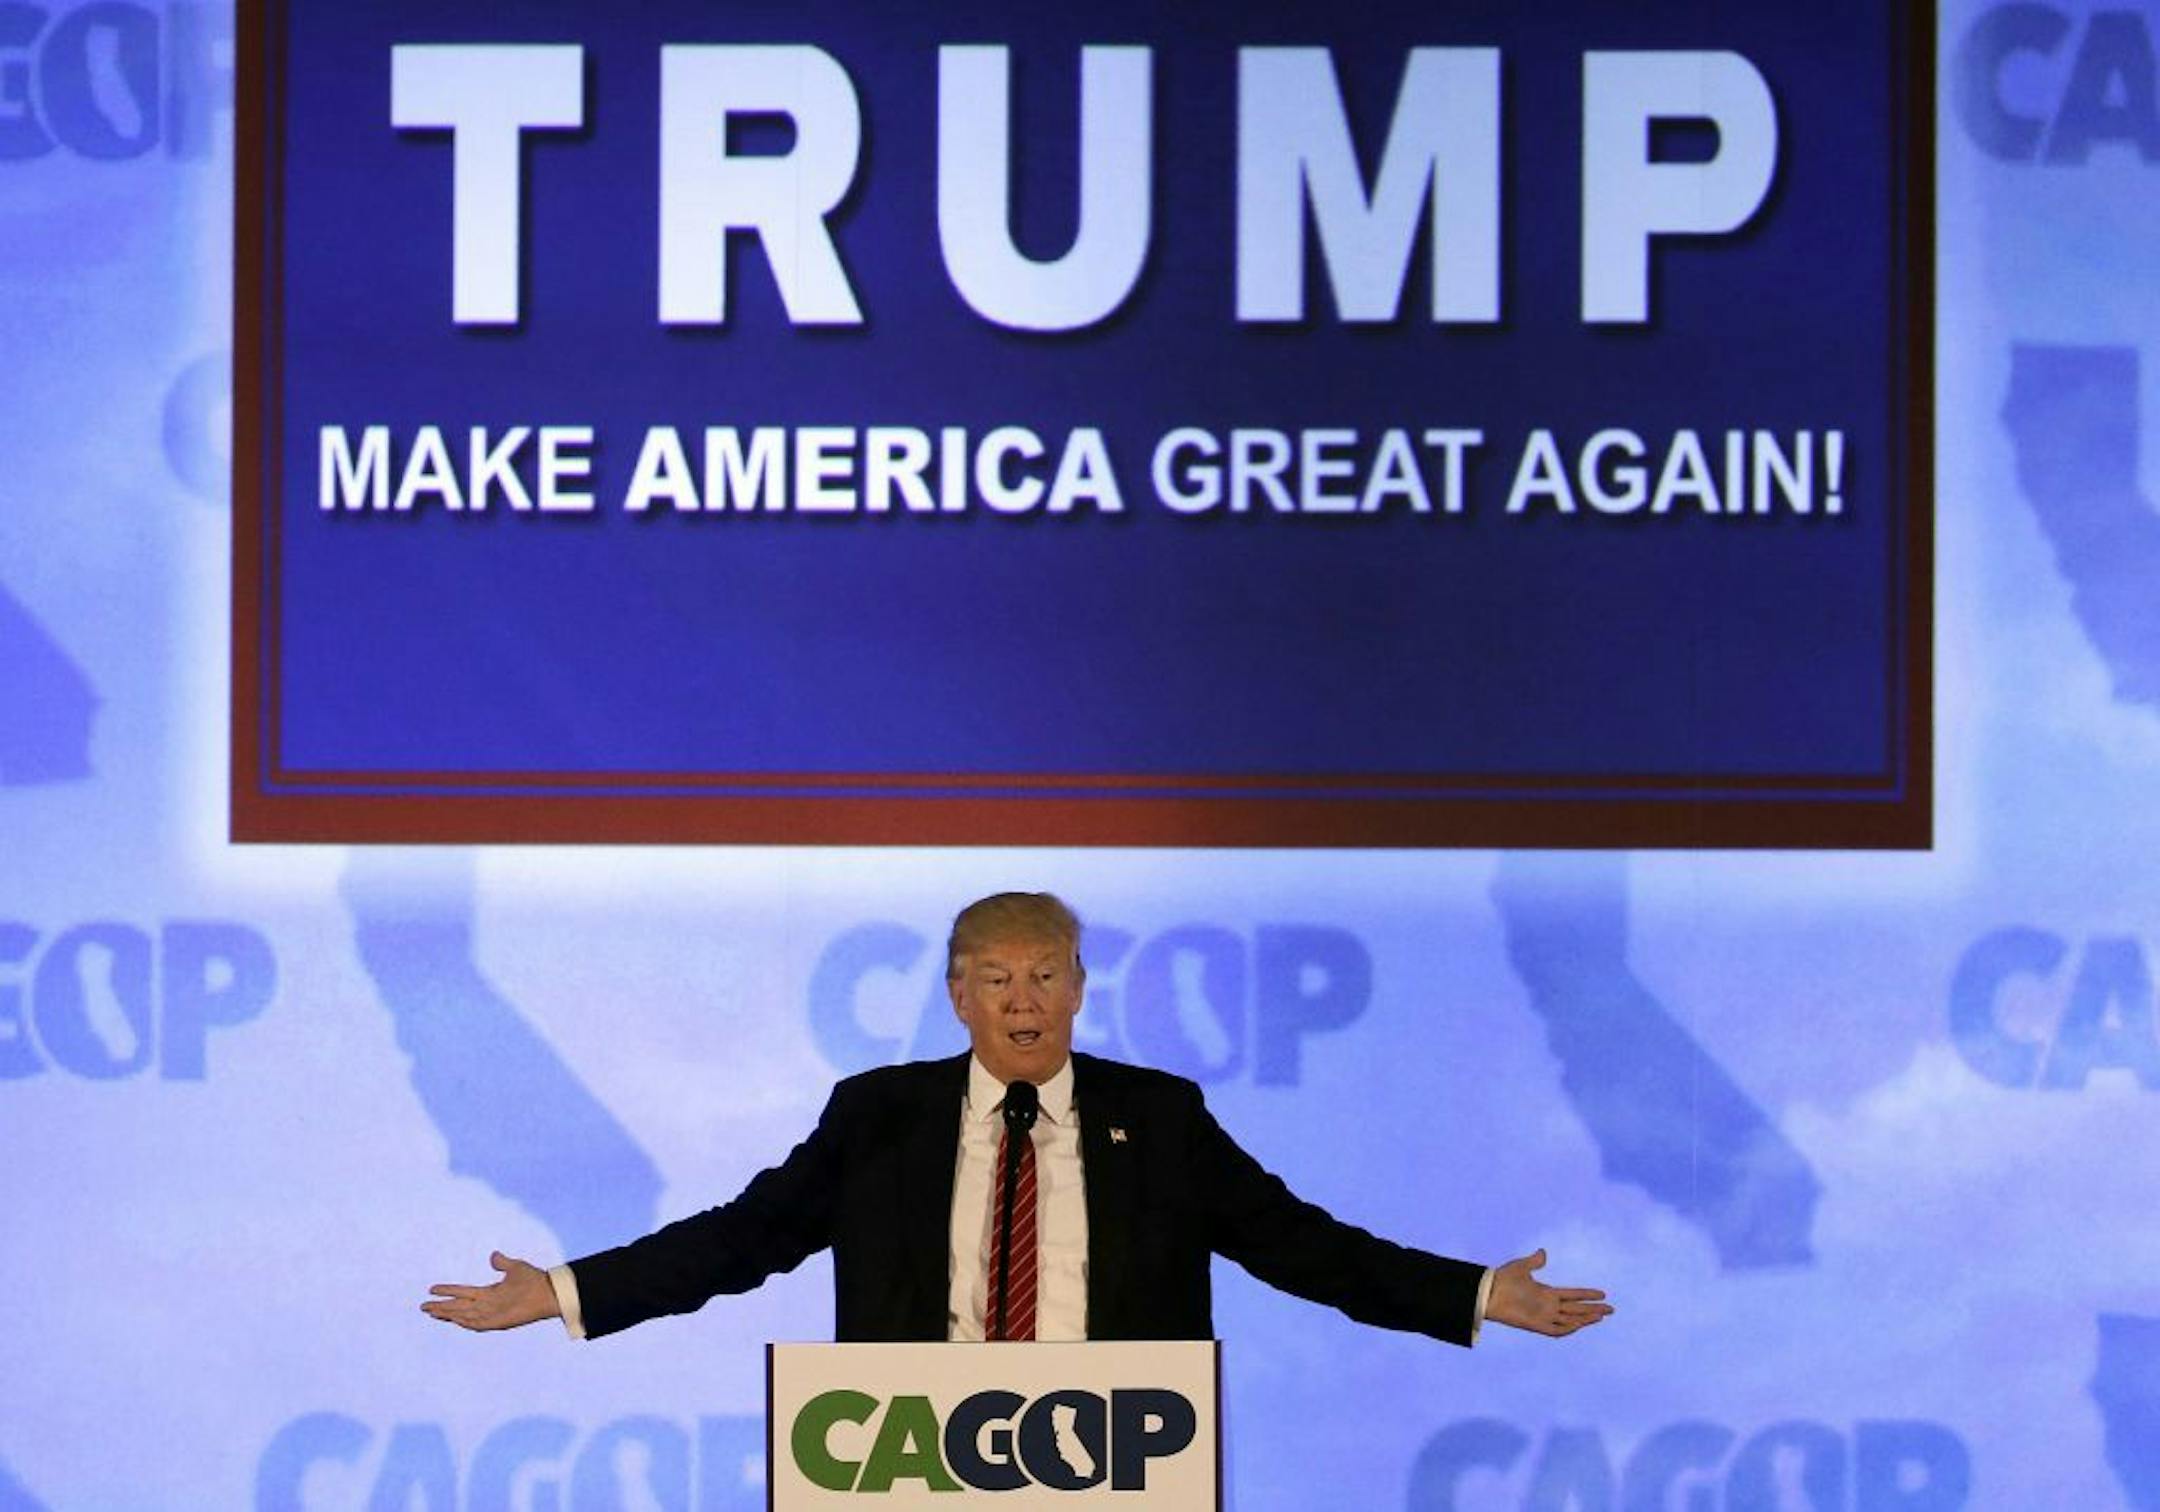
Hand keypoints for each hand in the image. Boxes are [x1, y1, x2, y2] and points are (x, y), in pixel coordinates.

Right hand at [422, 1250, 561, 1331]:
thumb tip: (493, 1255)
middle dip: (441, 1307)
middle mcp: (487, 1304)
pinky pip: (478, 1323)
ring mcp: (492, 1313)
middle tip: (423, 1307)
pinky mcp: (499, 1321)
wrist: (549, 1291)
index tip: (431, 1289)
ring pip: (464, 1315)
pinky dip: (466, 1322)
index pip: (462, 1292)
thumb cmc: (534, 1280)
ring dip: (448, 1314)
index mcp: (489, 1293)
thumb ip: (502, 1263)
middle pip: (458, 1306)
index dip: (447, 1291)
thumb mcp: (515, 1267)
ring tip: (432, 1312)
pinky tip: (454, 1319)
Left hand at [1485, 1248, 1612, 1337]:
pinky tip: (1579, 1324)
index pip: (1572, 1295)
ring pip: (1570, 1320)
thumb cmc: (1503, 1279)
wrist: (1488, 1292)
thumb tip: (1544, 1252)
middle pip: (1576, 1309)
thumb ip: (1534, 1261)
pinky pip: (1555, 1330)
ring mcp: (1543, 1316)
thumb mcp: (1521, 1267)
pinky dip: (1567, 1329)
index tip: (1602, 1294)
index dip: (1587, 1294)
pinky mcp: (1535, 1325)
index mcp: (1547, 1292)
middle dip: (1593, 1310)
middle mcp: (1548, 1306)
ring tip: (1600, 1316)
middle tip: (1611, 1310)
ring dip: (1585, 1319)